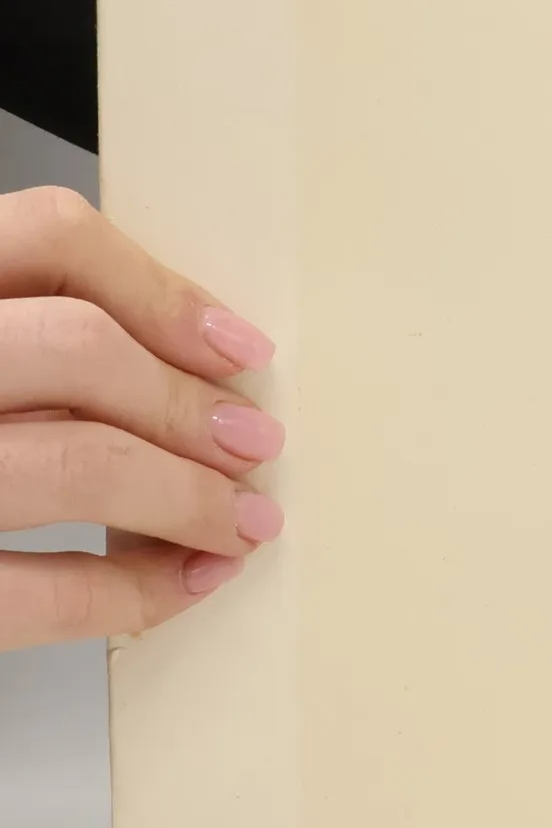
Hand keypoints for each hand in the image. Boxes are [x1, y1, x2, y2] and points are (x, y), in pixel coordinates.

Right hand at [0, 187, 282, 650]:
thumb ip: (19, 333)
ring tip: (239, 522)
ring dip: (187, 497)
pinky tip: (182, 583)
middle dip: (189, 405)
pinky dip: (133, 591)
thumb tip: (180, 358)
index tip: (237, 345)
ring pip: (76, 460)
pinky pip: (41, 590)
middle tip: (252, 444)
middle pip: (77, 348)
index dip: (163, 289)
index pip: (48, 237)